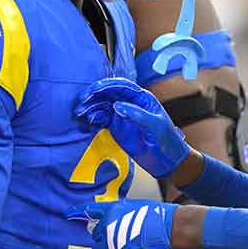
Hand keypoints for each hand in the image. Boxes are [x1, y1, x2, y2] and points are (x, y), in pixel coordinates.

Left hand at [66, 199, 176, 248]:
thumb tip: (120, 226)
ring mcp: (113, 240)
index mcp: (114, 209)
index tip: (68, 214)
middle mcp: (109, 223)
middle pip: (95, 237)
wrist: (174, 227)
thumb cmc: (161, 217)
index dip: (78, 212)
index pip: (90, 210)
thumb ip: (124, 216)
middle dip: (99, 244)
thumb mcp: (139, 208)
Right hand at [75, 77, 190, 177]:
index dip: (107, 86)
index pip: (122, 86)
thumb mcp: (155, 126)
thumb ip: (137, 115)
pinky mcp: (116, 126)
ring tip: (80, 112)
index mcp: (142, 98)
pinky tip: (88, 120)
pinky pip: (102, 118)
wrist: (167, 162)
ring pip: (103, 105)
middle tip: (83, 101)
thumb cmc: (167, 141)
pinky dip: (94, 117)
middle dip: (94, 95)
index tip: (94, 92)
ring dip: (91, 106)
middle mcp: (130, 103)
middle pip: (109, 93)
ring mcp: (122, 114)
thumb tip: (117, 105)